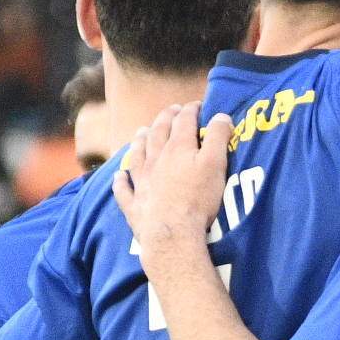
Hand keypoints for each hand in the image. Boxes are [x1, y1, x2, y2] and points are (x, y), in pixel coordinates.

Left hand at [112, 103, 230, 262]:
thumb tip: (221, 116)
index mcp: (178, 148)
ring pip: (137, 156)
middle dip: (165, 119)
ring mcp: (142, 182)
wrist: (172, 233)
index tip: (197, 105)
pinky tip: (119, 176)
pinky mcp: (134, 205)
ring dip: (139, 141)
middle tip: (171, 111)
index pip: (184, 121)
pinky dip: (121, 181)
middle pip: (158, 133)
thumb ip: (218, 138)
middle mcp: (156, 160)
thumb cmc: (197, 198)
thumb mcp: (215, 164)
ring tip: (141, 131)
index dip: (191, 111)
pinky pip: (124, 190)